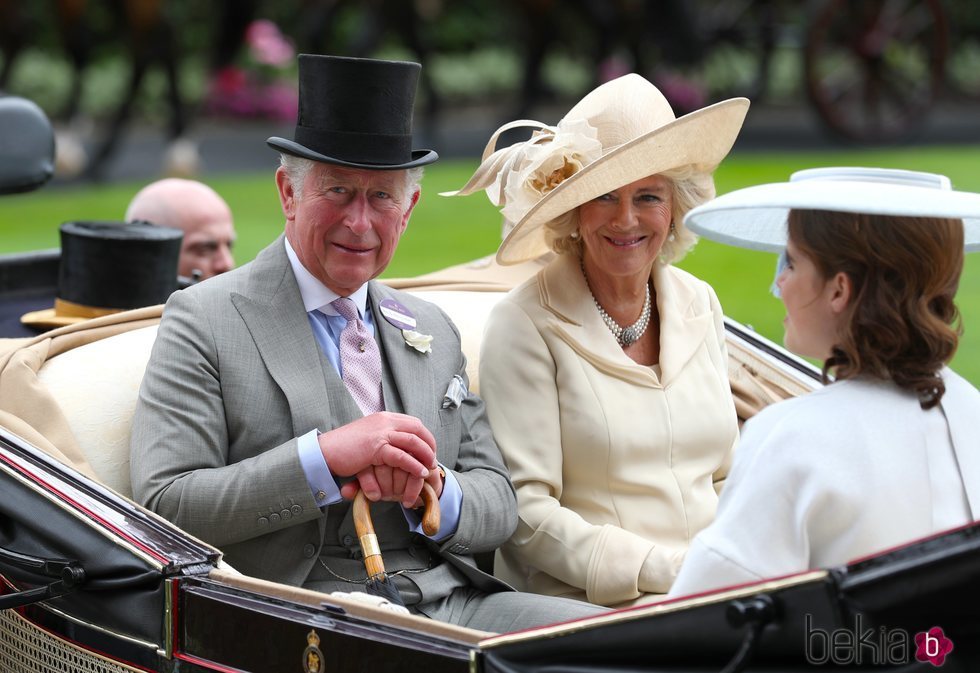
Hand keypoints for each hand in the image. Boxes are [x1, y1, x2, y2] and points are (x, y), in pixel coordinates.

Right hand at [320, 412, 436, 502]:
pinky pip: (402, 456)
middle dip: (430, 445)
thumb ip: (382, 437)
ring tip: (431, 468)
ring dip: (426, 455)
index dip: (425, 437)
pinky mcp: (376, 447)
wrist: (324, 451)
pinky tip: (420, 473)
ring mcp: (380, 433)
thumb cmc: (344, 448)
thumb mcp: (367, 436)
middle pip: (418, 430)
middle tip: (434, 460)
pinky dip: (414, 465)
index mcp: (383, 418)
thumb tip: (396, 445)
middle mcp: (384, 421)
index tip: (430, 450)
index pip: (414, 423)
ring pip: (413, 442)